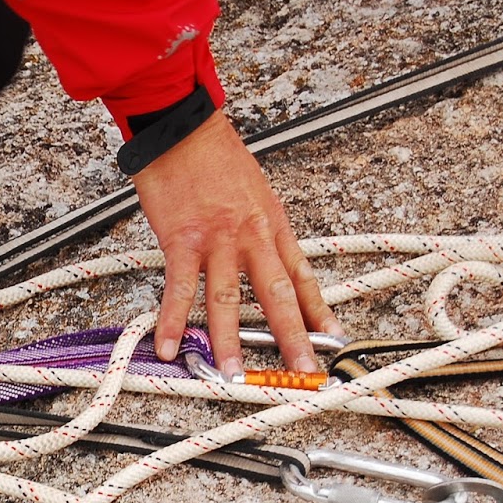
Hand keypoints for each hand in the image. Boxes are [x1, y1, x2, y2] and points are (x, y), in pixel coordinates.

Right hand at [130, 112, 340, 377]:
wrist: (183, 128)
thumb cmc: (214, 154)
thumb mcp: (254, 189)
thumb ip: (260, 226)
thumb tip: (261, 255)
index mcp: (273, 223)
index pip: (302, 275)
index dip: (319, 310)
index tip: (332, 338)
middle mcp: (252, 236)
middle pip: (277, 295)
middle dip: (292, 337)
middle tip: (301, 370)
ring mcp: (217, 241)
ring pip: (227, 300)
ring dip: (230, 341)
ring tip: (233, 374)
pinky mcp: (182, 241)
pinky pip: (178, 289)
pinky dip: (171, 321)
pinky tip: (170, 345)